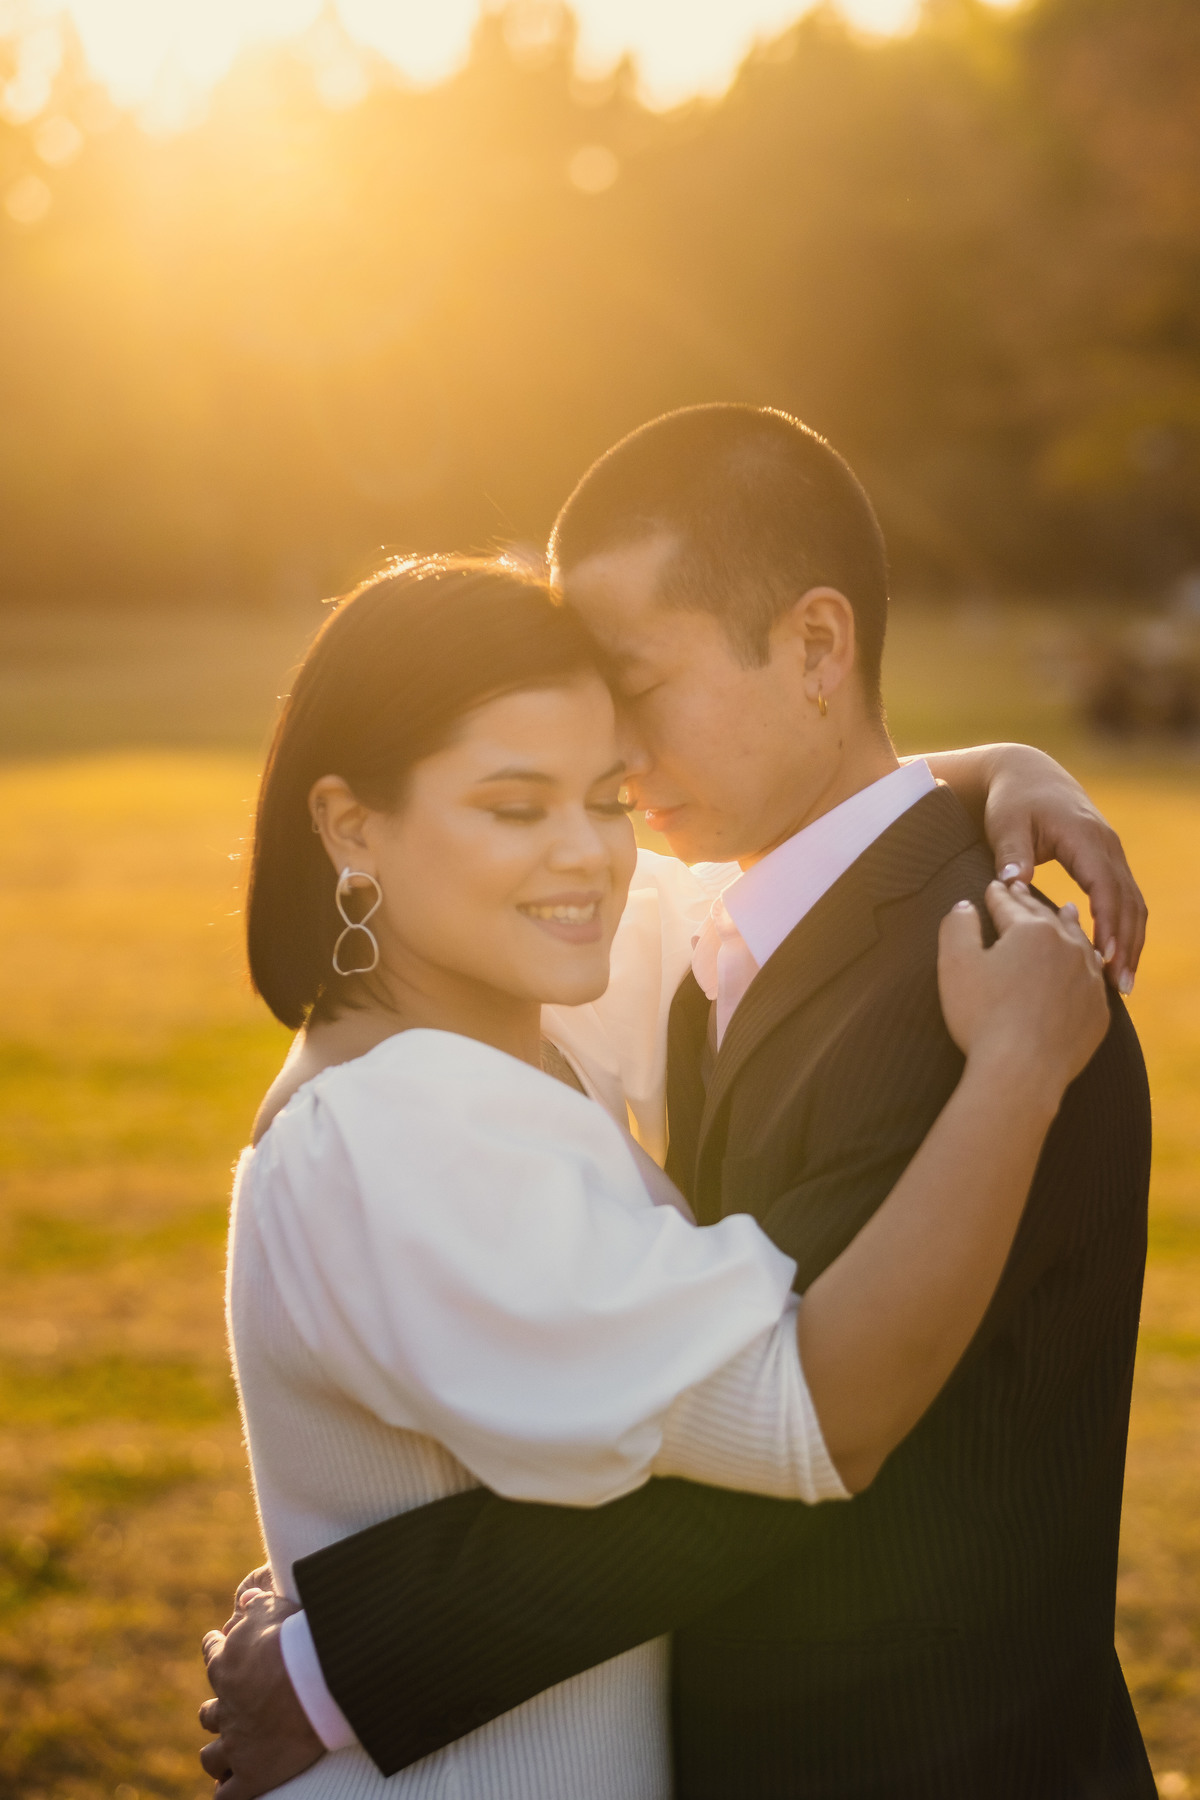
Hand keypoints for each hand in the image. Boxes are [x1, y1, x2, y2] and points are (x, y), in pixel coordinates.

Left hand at [199, 1589, 323, 1799]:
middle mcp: (225, 1708)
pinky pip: (226, 1796)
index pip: (211, 1654)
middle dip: (213, 1712)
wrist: (316, 1681)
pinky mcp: (252, 1776)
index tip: (216, 1645)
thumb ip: (258, 1604)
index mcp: (226, 1666)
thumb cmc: (299, 1638)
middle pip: (208, 1714)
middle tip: (224, 1711)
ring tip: (225, 1756)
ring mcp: (237, 1745)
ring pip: (211, 1757)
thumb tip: (246, 1596)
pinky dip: (226, 1794)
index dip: (214, 1649)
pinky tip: (230, 1791)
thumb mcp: (276, 1607)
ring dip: (217, 1755)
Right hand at [938, 881, 1109, 1096]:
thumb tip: (965, 906)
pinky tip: (1088, 960)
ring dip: (1068, 924)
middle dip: (1030, 902)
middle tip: (1022, 890)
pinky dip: (1088, 961)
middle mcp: (1067, 946)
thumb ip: (957, 926)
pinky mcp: (1098, 1010)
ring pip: (1079, 940)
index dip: (997, 894)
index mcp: (1032, 930)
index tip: (993, 885)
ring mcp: (1089, 978)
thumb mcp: (955, 964)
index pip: (1009, 905)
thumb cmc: (982, 1017)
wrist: (1023, 1072)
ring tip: (1067, 910)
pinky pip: (1095, 976)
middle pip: (1045, 917)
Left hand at [980, 745, 1145, 995]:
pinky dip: (1126, 929)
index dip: (1108, 923)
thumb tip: (1014, 885)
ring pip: (1134, 903)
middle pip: (1128, 900)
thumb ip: (1011, 854)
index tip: (1103, 957)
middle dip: (1127, 944)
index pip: (1105, 886)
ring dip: (1132, 942)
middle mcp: (1107, 845)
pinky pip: (1126, 899)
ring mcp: (1112, 853)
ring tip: (1123, 983)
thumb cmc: (1012, 801)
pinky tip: (1117, 958)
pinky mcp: (1108, 861)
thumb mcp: (1006, 823)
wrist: (1028, 774)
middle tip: (1120, 985)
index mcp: (1084, 837)